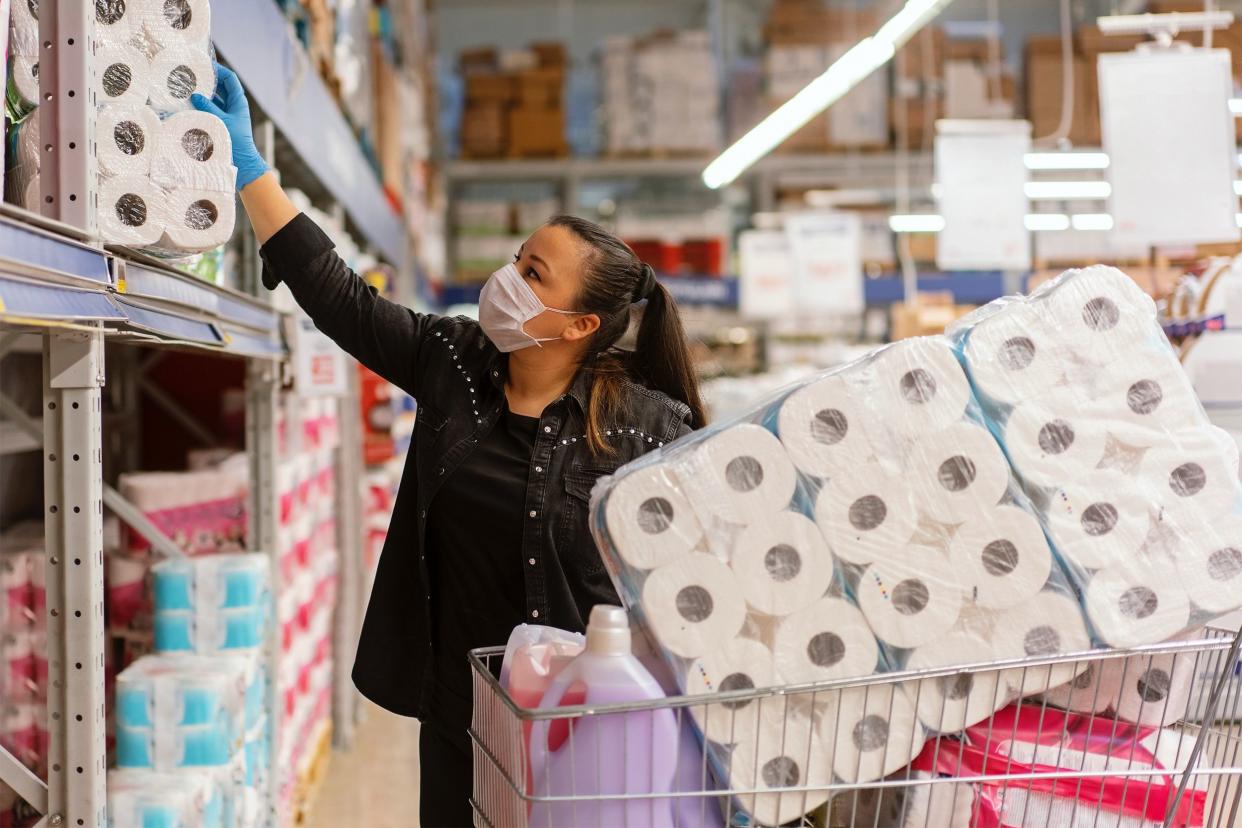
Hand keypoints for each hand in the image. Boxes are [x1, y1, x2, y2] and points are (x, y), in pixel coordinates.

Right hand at [191, 63, 268, 190]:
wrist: (243, 164)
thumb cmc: (236, 142)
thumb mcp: (221, 121)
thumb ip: (208, 107)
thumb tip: (195, 95)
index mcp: (238, 102)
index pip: (230, 79)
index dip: (219, 69)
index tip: (204, 64)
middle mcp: (233, 106)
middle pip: (220, 87)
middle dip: (207, 81)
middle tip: (191, 76)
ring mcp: (227, 115)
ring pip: (213, 99)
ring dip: (202, 94)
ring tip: (186, 89)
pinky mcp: (221, 124)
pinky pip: (210, 111)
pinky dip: (200, 107)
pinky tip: (188, 105)